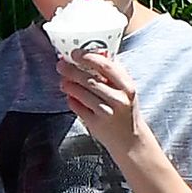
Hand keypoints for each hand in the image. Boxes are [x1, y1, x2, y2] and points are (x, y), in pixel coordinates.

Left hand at [57, 44, 148, 158]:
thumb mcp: (126, 90)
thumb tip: (95, 53)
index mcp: (127, 86)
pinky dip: (71, 100)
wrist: (130, 140)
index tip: (75, 53)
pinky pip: (78, 108)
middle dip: (72, 70)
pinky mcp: (96, 124)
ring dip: (69, 85)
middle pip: (90, 79)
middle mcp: (118, 99)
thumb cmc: (126, 110)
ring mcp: (107, 112)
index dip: (88, 57)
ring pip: (82, 94)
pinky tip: (69, 96)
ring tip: (63, 81)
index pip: (106, 66)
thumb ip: (113, 73)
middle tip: (61, 65)